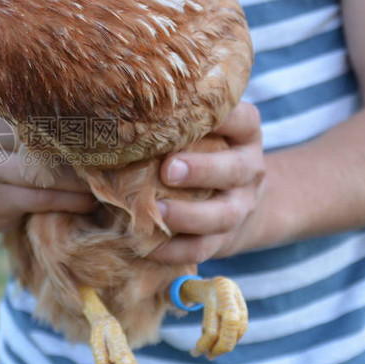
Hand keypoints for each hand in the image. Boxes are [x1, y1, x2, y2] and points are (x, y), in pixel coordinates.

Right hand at [0, 107, 94, 231]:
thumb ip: (28, 106)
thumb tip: (92, 95)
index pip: (31, 103)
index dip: (68, 111)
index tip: (103, 117)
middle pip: (40, 137)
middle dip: (78, 146)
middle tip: (112, 150)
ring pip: (44, 172)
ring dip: (80, 179)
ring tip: (104, 179)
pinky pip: (42, 200)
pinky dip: (70, 201)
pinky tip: (87, 200)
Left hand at [152, 102, 265, 264]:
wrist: (237, 201)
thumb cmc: (204, 152)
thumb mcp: (205, 131)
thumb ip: (178, 122)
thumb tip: (115, 114)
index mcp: (245, 134)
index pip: (243, 119)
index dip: (220, 117)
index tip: (186, 114)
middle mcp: (249, 168)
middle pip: (235, 169)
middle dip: (202, 170)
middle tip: (168, 170)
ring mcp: (241, 205)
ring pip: (223, 214)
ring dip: (188, 215)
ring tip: (156, 212)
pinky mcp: (226, 238)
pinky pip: (204, 246)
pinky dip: (176, 250)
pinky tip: (150, 247)